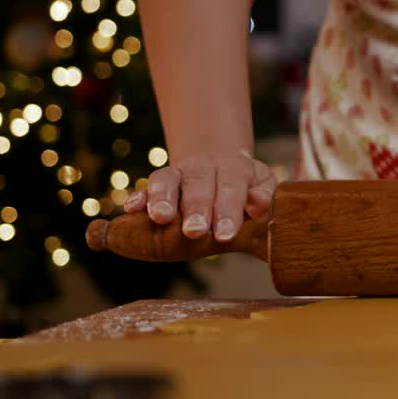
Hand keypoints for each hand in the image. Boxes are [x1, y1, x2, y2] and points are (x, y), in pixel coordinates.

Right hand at [123, 149, 276, 241]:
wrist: (220, 163)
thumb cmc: (246, 187)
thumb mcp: (262, 187)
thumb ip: (265, 197)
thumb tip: (260, 205)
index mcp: (236, 169)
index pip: (232, 188)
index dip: (229, 210)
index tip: (225, 234)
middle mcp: (205, 167)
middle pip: (199, 184)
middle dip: (196, 208)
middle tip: (194, 231)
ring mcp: (180, 172)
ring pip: (168, 179)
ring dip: (163, 199)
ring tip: (160, 218)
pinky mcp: (160, 181)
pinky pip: (147, 186)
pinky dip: (139, 197)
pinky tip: (132, 208)